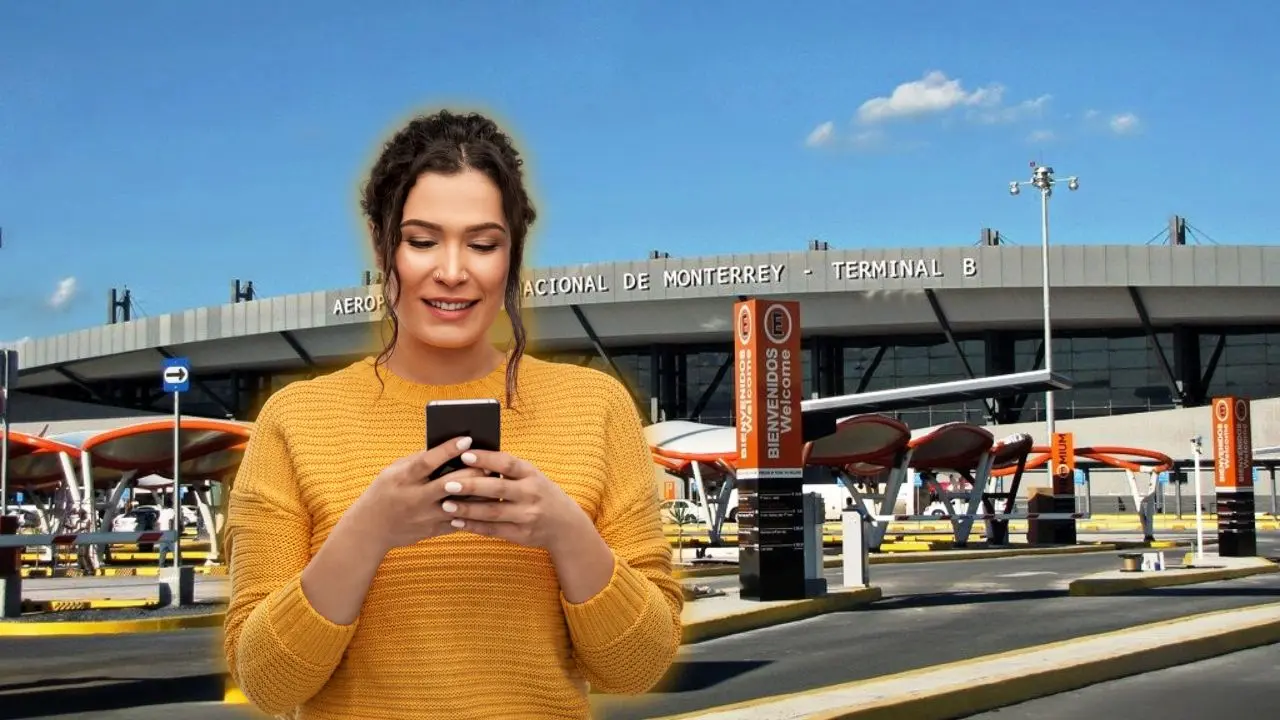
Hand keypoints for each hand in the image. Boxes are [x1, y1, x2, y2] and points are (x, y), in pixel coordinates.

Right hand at [347, 436, 486, 552]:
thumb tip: (446, 447)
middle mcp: (415, 498)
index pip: (428, 462)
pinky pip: (459, 521)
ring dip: (479, 494)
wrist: (371, 529)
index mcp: (403, 479)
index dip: (448, 450)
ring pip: (459, 506)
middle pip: (449, 484)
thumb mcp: (393, 471)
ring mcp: (425, 517)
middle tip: (489, 462)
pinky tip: (487, 502)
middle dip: (472, 473)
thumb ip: (417, 460)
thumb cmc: (384, 492)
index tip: (467, 439)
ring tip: (494, 482)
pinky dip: (474, 512)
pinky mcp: (433, 531)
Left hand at [439, 449, 590, 550]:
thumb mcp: (533, 476)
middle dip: (471, 486)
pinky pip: (493, 530)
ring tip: (446, 505)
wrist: (566, 526)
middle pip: (497, 489)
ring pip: (493, 512)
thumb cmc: (541, 494)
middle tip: (447, 484)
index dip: (486, 459)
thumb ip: (509, 469)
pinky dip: (474, 526)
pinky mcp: (522, 534)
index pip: (507, 463)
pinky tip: (457, 522)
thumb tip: (473, 458)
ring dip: (468, 509)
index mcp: (532, 474)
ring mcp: (527, 516)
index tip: (464, 455)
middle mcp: (531, 494)